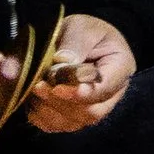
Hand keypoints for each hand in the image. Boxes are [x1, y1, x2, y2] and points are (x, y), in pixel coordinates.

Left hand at [26, 15, 135, 133]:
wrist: (78, 39)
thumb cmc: (84, 31)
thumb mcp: (81, 27)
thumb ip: (75, 44)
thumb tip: (62, 65)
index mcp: (120, 67)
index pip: (105, 88)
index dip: (81, 92)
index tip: (58, 88)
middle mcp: (112, 94)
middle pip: (91, 111)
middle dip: (62, 102)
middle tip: (39, 86)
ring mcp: (94, 108)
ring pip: (74, 122)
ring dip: (48, 108)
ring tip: (34, 88)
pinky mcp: (74, 117)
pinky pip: (58, 126)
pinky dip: (41, 116)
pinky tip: (33, 98)